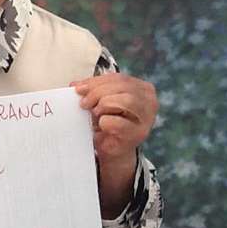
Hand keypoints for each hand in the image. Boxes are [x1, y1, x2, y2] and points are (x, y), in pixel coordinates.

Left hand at [71, 73, 157, 217]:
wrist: (113, 149)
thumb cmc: (109, 121)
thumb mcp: (102, 101)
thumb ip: (93, 90)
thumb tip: (76, 85)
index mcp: (144, 89)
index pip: (120, 78)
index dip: (97, 81)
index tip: (78, 88)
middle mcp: (150, 102)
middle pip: (123, 87)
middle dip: (98, 92)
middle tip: (84, 103)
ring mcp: (147, 119)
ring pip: (127, 101)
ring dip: (104, 105)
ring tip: (95, 113)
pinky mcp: (138, 135)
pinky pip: (119, 123)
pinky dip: (106, 122)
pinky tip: (102, 125)